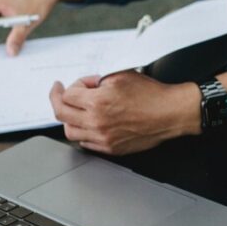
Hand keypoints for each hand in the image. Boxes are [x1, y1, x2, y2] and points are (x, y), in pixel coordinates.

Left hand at [49, 72, 201, 154]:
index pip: (67, 95)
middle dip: (57, 99)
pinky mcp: (111, 148)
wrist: (170, 113)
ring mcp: (103, 138)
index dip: (74, 85)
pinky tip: (88, 124)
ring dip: (68, 118)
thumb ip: (97, 81)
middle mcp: (97, 123)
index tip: (81, 84)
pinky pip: (85, 143)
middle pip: (61, 113)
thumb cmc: (151, 95)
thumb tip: (86, 87)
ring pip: (70, 131)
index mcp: (97, 103)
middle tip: (58, 93)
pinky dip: (82, 132)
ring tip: (74, 110)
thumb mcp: (121, 76)